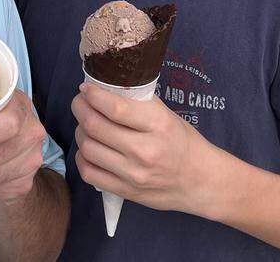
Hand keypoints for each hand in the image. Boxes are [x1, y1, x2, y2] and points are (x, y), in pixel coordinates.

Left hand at [71, 82, 207, 212]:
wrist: (199, 181)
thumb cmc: (182, 142)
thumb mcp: (166, 115)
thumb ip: (138, 102)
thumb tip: (105, 88)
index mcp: (158, 124)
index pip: (115, 108)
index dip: (93, 95)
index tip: (85, 88)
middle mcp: (145, 150)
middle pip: (95, 126)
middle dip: (80, 108)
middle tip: (80, 102)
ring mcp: (134, 174)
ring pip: (88, 148)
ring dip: (80, 132)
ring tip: (85, 124)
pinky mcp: (126, 192)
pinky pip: (89, 173)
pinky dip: (82, 158)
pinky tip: (88, 149)